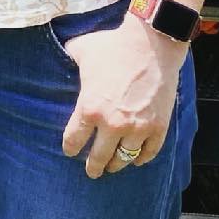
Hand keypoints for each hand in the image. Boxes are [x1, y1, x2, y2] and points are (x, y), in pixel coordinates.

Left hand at [61, 12, 186, 178]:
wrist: (150, 45)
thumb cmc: (112, 46)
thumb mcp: (80, 50)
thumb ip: (68, 58)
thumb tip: (59, 54)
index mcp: (89, 108)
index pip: (74, 138)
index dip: (70, 148)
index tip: (70, 152)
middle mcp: (112, 124)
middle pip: (99, 157)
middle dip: (93, 167)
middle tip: (91, 172)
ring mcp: (137, 128)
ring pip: (124, 158)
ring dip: (117, 164)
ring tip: (113, 166)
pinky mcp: (159, 127)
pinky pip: (149, 153)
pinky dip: (142, 159)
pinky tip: (137, 159)